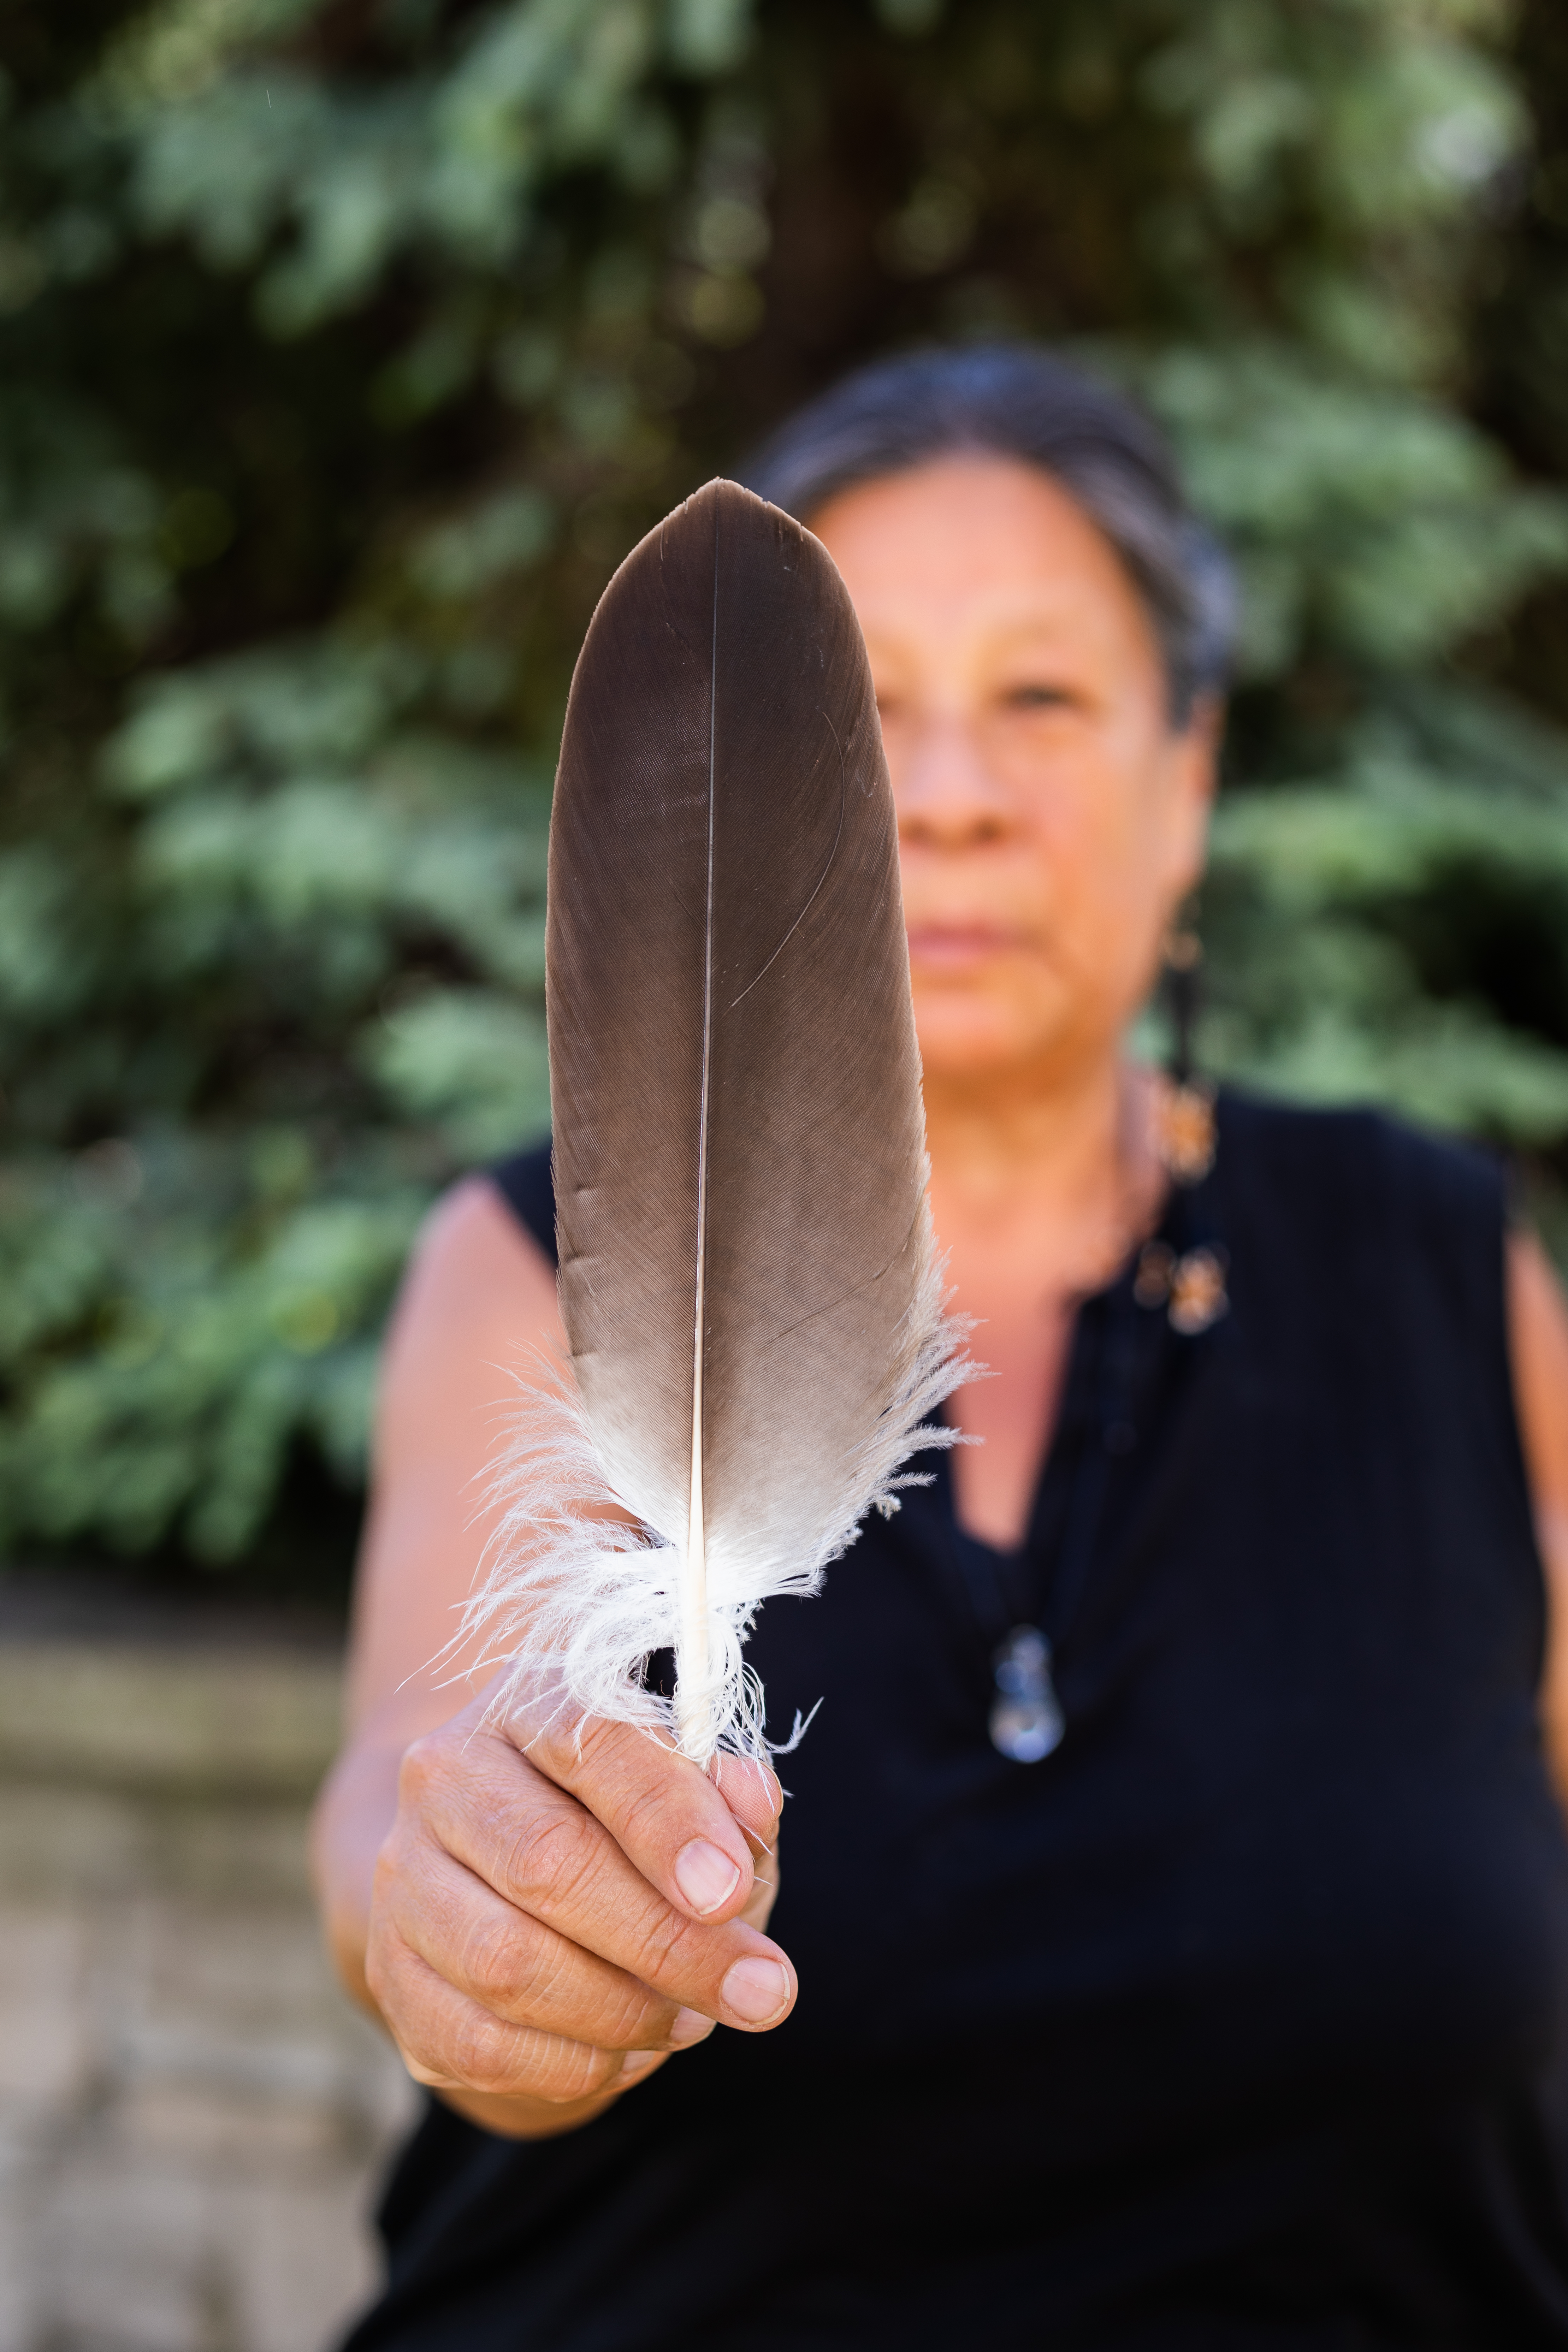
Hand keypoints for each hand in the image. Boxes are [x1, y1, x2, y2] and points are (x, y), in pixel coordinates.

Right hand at [363, 1676, 790, 2136]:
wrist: (505, 1874)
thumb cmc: (628, 1824)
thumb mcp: (695, 1792)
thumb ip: (731, 1795)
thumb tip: (752, 1803)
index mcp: (528, 1702)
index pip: (592, 1741)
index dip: (667, 1820)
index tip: (733, 1891)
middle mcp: (446, 1776)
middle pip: (549, 1863)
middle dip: (669, 1942)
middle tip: (759, 1990)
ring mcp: (405, 1877)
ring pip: (508, 1964)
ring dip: (624, 2009)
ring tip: (693, 2017)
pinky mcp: (393, 1973)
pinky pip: (481, 2042)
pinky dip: (573, 2062)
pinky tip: (627, 2048)